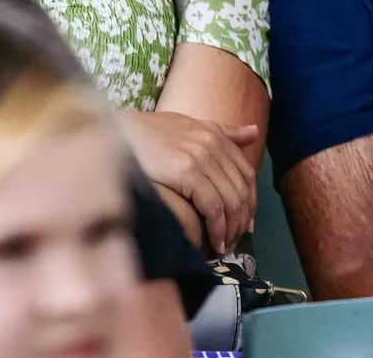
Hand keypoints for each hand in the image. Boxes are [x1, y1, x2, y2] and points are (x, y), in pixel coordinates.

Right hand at [120, 111, 259, 255]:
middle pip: (242, 190)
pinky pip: (213, 207)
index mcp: (216, 134)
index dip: (250, 201)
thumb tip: (255, 132)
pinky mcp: (187, 172)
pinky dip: (218, 229)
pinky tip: (214, 243)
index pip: (246, 174)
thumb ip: (223, 132)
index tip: (246, 223)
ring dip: (231, 229)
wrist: (118, 132)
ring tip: (224, 247)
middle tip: (235, 241)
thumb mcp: (189, 125)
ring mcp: (201, 157)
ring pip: (231, 201)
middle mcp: (213, 144)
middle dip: (242, 220)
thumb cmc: (149, 132)